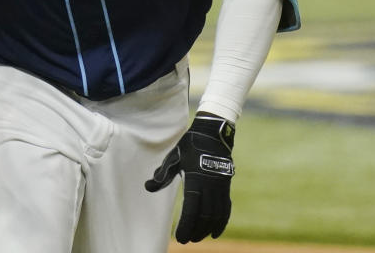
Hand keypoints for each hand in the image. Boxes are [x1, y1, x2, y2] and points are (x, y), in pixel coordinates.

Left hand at [145, 114, 235, 243]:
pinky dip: (221, 221)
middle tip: (187, 240)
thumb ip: (163, 174)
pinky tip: (215, 231)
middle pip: (205, 216)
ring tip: (199, 238)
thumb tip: (147, 187)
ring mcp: (221, 187)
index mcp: (196, 179)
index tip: (180, 238)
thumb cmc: (190, 145)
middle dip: (196, 231)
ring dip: (208, 228)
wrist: (213, 133)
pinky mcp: (226, 186)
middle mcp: (211, 185)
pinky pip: (226, 208)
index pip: (192, 209)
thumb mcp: (174, 157)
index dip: (187, 226)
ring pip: (217, 214)